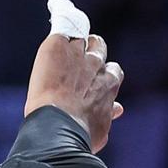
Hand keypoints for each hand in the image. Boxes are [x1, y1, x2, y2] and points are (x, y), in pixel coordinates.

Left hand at [25, 32, 124, 152]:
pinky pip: (60, 33)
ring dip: (73, 43)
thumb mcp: (100, 128)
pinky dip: (56, 41)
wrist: (58, 126)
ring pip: (80, 38)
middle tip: (79, 60)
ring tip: (62, 52)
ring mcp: (76, 54)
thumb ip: (107, 114)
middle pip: (98, 46)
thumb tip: (117, 110)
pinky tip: (50, 49)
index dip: (103, 73)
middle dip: (92, 50)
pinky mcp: (57, 47)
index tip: (95, 79)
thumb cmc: (79, 134)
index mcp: (109, 84)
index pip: (113, 70)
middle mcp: (96, 65)